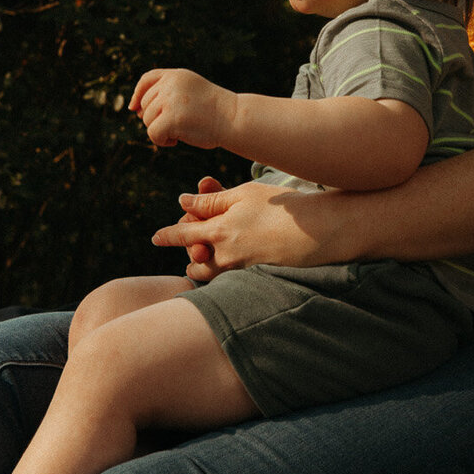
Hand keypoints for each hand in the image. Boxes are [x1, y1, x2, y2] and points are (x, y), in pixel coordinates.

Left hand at [131, 68, 235, 150]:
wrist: (234, 118)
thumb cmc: (214, 110)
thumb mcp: (191, 92)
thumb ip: (168, 93)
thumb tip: (137, 110)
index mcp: (177, 75)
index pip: (147, 79)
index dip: (138, 94)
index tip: (134, 108)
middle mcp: (171, 84)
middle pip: (146, 105)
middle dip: (156, 119)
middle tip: (177, 125)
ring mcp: (170, 100)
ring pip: (148, 120)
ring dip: (161, 130)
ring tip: (181, 131)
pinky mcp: (171, 118)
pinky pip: (153, 133)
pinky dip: (161, 141)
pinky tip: (177, 141)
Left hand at [153, 181, 328, 280]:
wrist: (318, 231)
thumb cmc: (282, 206)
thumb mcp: (245, 194)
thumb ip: (212, 199)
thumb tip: (184, 200)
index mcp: (219, 231)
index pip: (183, 234)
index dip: (167, 235)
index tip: (156, 237)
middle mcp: (226, 255)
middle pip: (194, 257)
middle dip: (190, 249)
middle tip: (193, 237)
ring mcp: (242, 270)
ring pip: (210, 273)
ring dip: (203, 264)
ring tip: (204, 255)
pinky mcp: (256, 278)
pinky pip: (228, 279)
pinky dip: (222, 271)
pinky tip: (229, 260)